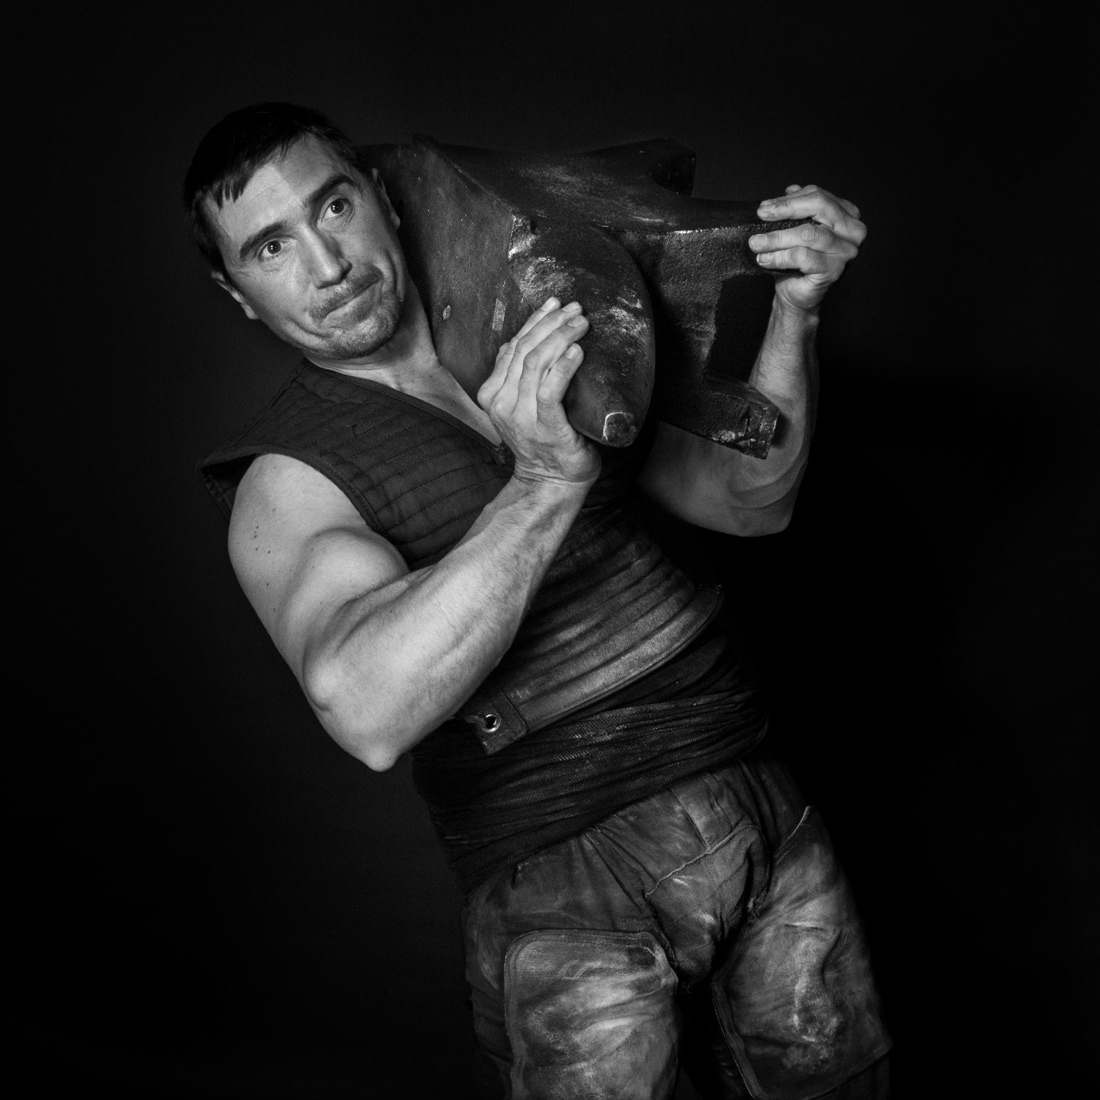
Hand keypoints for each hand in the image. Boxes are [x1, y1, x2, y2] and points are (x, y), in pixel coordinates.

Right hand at [478, 297, 600, 486]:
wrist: (551, 482)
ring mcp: (521, 416)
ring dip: (561, 338)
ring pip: (536, 364)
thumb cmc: (544, 440)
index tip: (555, 303)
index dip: (534, 321)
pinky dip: (564, 367)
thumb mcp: (523, 404)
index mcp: (491, 394)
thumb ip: (520, 376)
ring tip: (582, 323)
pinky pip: (550, 390)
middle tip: (576, 310)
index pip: (511, 346)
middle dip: (551, 324)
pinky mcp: (544, 427)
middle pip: (524, 350)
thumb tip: (535, 337)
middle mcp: (501, 403)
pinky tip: (577, 352)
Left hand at [749, 185, 865, 312]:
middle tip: (762, 216)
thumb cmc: (798, 263)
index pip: (818, 196)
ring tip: (756, 243)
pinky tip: (765, 259)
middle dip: (785, 210)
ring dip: (777, 237)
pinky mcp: (834, 270)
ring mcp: (846, 251)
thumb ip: (798, 209)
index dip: (789, 200)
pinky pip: (803, 256)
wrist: (798, 295)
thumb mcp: (797, 229)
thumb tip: (790, 190)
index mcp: (847, 215)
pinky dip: (780, 256)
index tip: (765, 207)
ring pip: (809, 233)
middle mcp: (853, 231)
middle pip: (819, 207)